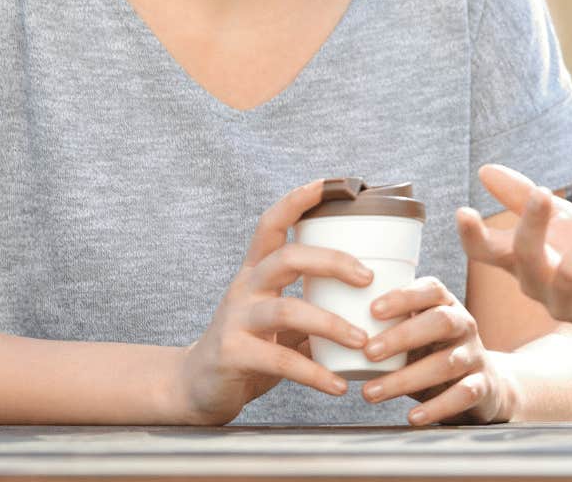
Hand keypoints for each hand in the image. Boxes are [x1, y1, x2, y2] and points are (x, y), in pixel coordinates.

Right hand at [168, 179, 373, 424]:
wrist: (197, 387)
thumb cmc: (251, 346)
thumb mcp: (281, 318)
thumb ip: (314, 304)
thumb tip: (374, 296)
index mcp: (257, 271)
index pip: (273, 223)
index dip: (299, 200)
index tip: (332, 183)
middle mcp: (245, 288)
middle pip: (287, 258)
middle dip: (332, 261)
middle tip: (368, 278)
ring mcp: (236, 320)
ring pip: (285, 309)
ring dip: (330, 324)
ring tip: (362, 341)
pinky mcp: (232, 355)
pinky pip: (279, 361)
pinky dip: (314, 373)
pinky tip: (338, 385)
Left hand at [358, 277, 508, 424]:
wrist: (483, 385)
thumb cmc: (431, 354)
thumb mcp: (413, 335)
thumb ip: (380, 330)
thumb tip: (314, 338)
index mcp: (445, 304)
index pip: (430, 289)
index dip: (403, 297)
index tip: (372, 309)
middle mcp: (464, 325)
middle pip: (441, 321)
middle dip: (403, 336)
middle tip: (368, 352)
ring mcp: (475, 355)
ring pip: (446, 363)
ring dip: (406, 378)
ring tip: (370, 393)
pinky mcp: (482, 386)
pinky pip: (462, 395)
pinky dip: (437, 407)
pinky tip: (412, 417)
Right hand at [456, 164, 571, 343]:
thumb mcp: (555, 221)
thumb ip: (523, 197)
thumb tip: (484, 170)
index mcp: (520, 262)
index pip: (486, 253)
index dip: (472, 236)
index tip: (463, 211)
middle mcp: (537, 285)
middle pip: (524, 257)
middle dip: (531, 224)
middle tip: (543, 190)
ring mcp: (567, 304)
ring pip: (570, 271)